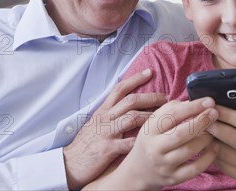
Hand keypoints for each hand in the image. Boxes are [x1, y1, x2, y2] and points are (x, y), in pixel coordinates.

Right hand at [63, 69, 166, 188]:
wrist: (69, 163)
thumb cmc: (85, 143)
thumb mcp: (95, 123)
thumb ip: (110, 114)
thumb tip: (128, 105)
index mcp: (103, 111)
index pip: (120, 89)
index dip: (136, 79)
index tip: (150, 72)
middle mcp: (105, 118)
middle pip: (131, 101)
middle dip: (150, 97)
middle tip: (166, 98)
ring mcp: (106, 132)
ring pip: (132, 118)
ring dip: (150, 116)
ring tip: (165, 118)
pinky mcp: (108, 149)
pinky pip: (128, 143)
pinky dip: (141, 141)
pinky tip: (153, 140)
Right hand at [107, 97, 218, 190]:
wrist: (139, 170)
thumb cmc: (152, 139)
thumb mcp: (154, 122)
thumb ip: (172, 109)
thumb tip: (194, 101)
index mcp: (150, 130)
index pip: (172, 115)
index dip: (192, 107)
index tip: (209, 101)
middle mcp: (155, 148)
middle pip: (181, 134)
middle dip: (201, 122)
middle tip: (215, 113)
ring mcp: (164, 165)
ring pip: (189, 150)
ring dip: (206, 138)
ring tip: (215, 130)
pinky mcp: (173, 178)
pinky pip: (194, 169)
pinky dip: (208, 157)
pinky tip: (214, 147)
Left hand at [208, 96, 235, 189]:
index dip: (228, 114)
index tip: (214, 106)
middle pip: (234, 138)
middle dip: (216, 127)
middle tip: (203, 118)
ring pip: (227, 153)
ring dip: (211, 141)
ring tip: (202, 130)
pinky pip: (225, 165)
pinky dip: (213, 154)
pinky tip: (207, 145)